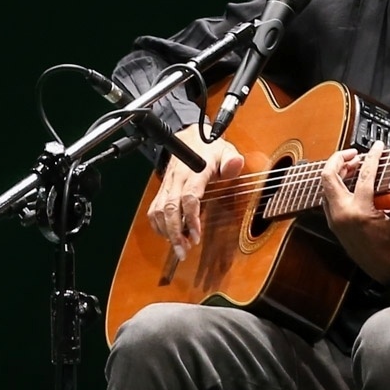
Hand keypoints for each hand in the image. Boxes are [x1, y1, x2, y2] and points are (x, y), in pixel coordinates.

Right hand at [147, 123, 243, 259]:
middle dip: (175, 233)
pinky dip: (159, 226)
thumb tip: (235, 164)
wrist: (189, 138)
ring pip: (159, 211)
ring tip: (180, 247)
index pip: (189, 197)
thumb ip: (231, 159)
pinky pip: (154, 210)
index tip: (196, 236)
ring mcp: (167, 185)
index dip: (191, 219)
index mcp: (193, 171)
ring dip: (167, 232)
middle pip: (170, 209)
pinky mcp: (162, 190)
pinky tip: (169, 235)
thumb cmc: (209, 148)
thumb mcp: (225, 149)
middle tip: (184, 251)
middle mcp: (176, 179)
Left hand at [320, 141, 389, 284]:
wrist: (385, 270)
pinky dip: (336, 186)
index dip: (373, 156)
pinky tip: (350, 182)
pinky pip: (328, 198)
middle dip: (339, 159)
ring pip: (326, 187)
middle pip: (329, 176)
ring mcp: (334, 220)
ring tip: (354, 165)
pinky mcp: (333, 224)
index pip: (364, 175)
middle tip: (355, 153)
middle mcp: (342, 215)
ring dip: (337, 172)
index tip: (378, 147)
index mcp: (361, 212)